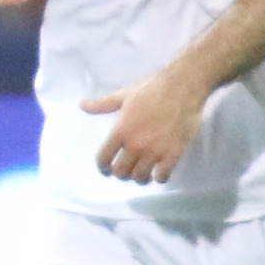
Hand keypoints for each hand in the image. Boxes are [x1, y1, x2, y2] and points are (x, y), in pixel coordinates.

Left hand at [84, 69, 208, 184]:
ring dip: (140, 178)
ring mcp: (154, 151)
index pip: (103, 158)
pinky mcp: (173, 153)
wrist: (182, 87)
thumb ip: (102, 105)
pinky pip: (162, 176)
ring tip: (143, 174)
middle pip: (121, 172)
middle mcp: (134, 145)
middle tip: (127, 170)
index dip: (102, 167)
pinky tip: (160, 172)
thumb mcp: (123, 95)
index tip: (106, 170)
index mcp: (120, 131)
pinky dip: (159, 178)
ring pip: (140, 177)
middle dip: (121, 174)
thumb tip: (82, 106)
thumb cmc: (151, 89)